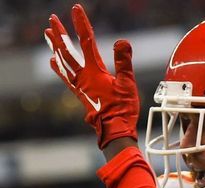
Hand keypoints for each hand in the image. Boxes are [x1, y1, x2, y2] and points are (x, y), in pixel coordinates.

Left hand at [44, 4, 138, 149]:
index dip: (81, 24)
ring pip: (63, 62)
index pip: (86, 42)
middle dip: (60, 34)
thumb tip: (122, 41)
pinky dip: (58, 67)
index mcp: (95, 72)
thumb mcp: (127, 84)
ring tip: (48, 35)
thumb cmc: (122, 110)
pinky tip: (53, 61)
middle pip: (67, 50)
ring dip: (56, 47)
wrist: (114, 130)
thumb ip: (124, 62)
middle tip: (52, 20)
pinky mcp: (80, 93)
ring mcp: (80, 85)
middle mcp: (83, 76)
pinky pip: (65, 77)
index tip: (76, 10)